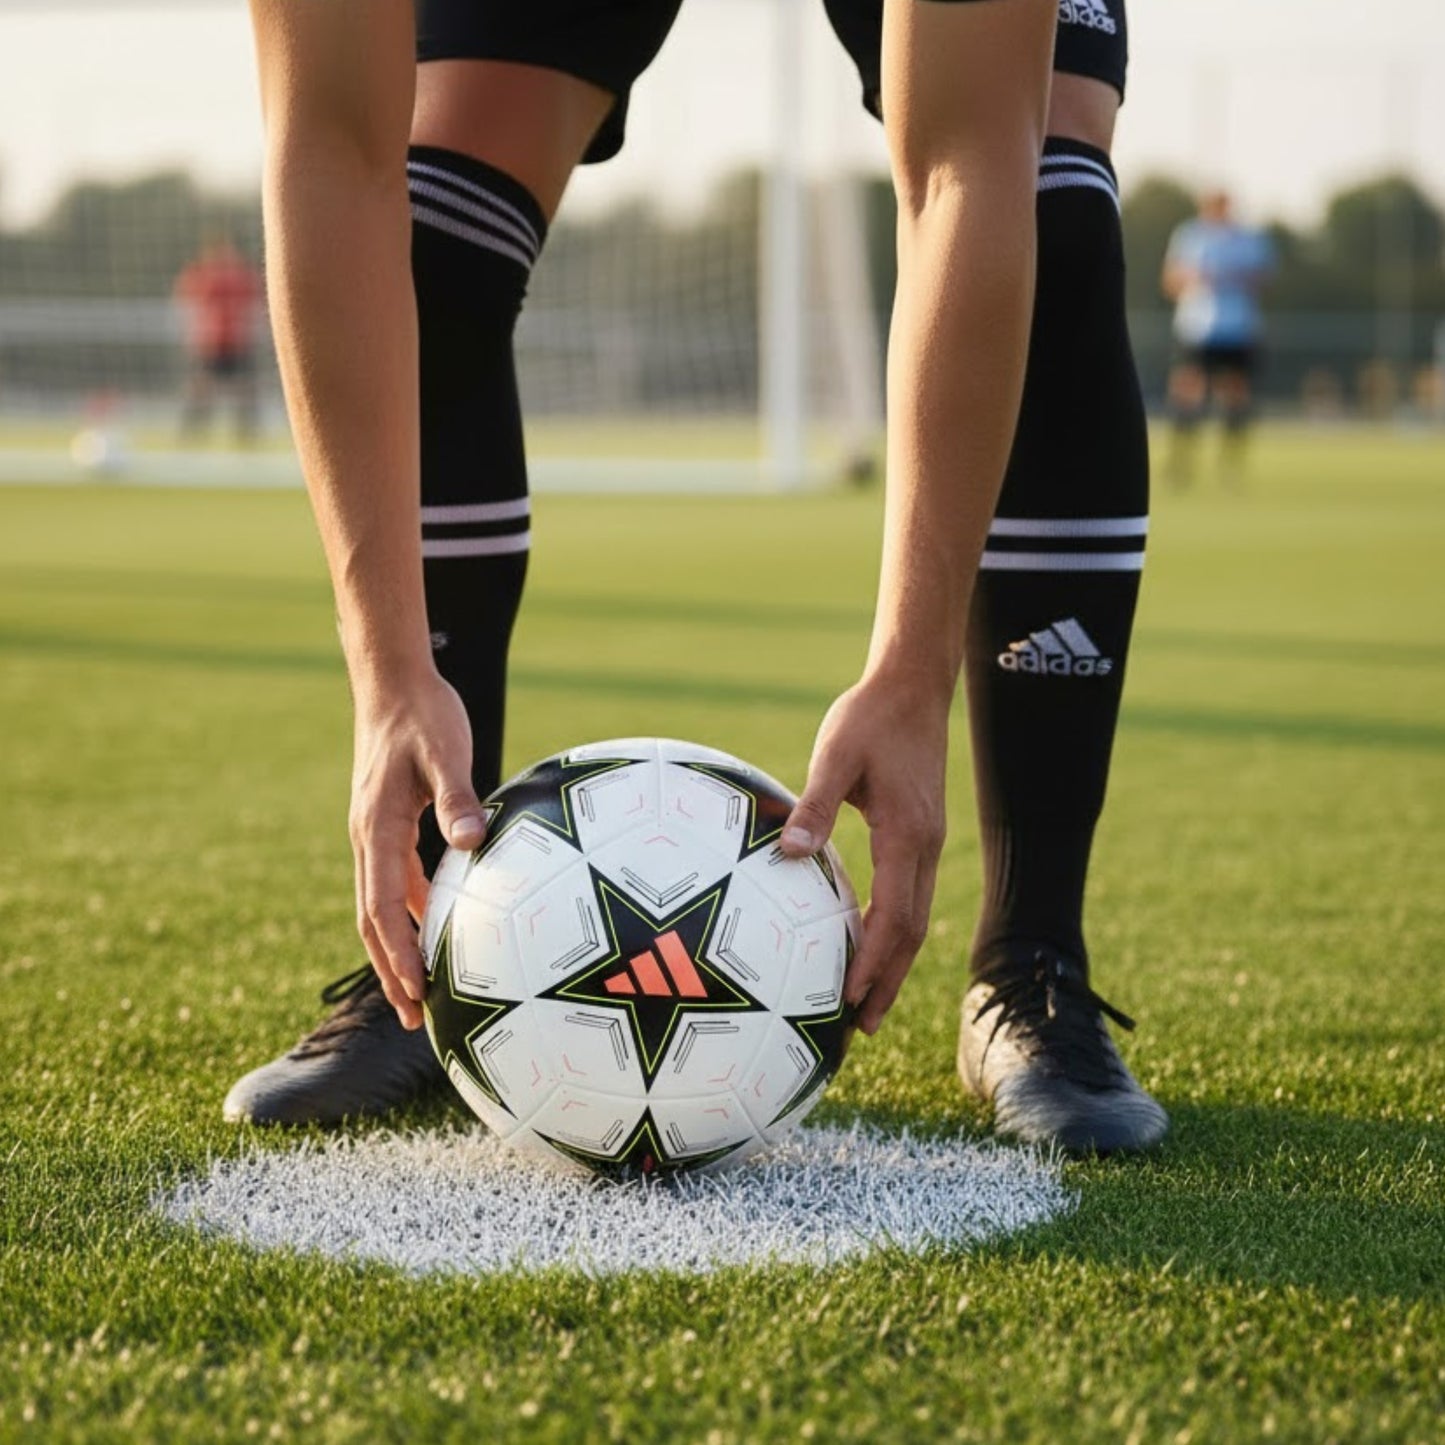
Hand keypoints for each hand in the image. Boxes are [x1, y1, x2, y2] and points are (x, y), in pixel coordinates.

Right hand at [348, 669, 485, 1028]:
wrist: (393, 682)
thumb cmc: (423, 714)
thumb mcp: (445, 751)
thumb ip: (458, 797)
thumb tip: (473, 842)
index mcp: (376, 829)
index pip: (381, 906)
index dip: (397, 952)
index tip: (415, 991)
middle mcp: (368, 839)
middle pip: (372, 921)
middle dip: (390, 970)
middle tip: (412, 1018)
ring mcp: (375, 835)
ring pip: (381, 905)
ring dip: (398, 948)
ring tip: (424, 992)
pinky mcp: (390, 826)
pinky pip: (397, 882)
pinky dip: (412, 914)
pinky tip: (440, 931)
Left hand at [780, 673, 950, 1034]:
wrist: (913, 686)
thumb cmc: (870, 716)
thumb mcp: (836, 754)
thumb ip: (814, 806)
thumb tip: (787, 854)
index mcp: (907, 835)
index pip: (894, 915)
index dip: (874, 962)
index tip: (851, 999)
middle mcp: (924, 846)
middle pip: (912, 931)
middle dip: (889, 982)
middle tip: (860, 1027)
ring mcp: (927, 842)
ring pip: (915, 918)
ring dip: (893, 963)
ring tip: (867, 1004)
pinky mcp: (920, 834)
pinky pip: (910, 895)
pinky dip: (892, 931)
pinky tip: (867, 943)